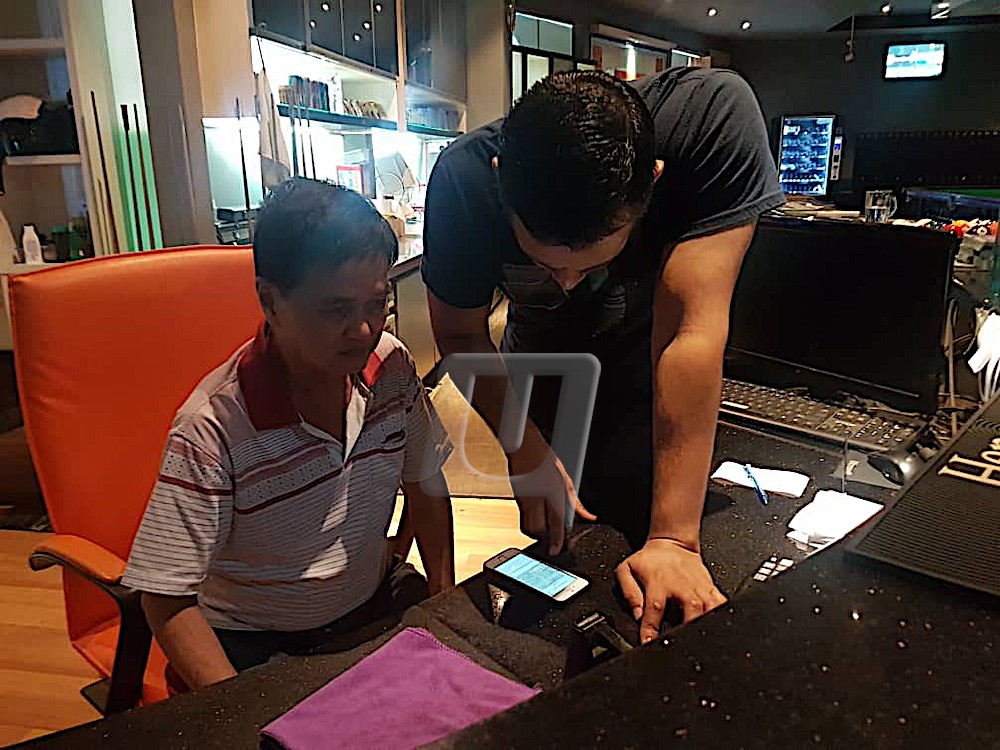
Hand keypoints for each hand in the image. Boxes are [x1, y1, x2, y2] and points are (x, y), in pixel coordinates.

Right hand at [507, 435, 596, 554]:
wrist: (525, 447)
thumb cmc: (545, 459)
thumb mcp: (567, 480)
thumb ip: (576, 503)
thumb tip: (587, 517)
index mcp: (552, 492)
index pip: (555, 522)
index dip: (556, 540)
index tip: (556, 551)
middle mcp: (536, 498)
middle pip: (537, 529)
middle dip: (545, 536)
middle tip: (553, 534)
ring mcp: (524, 499)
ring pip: (527, 526)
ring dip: (536, 530)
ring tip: (544, 526)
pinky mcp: (516, 499)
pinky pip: (522, 517)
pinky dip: (530, 521)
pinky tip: (537, 514)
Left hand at [616, 538, 726, 643]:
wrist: (672, 543)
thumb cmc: (650, 560)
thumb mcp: (627, 569)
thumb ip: (629, 592)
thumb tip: (637, 614)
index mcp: (659, 584)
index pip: (655, 611)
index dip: (651, 630)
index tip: (649, 643)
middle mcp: (682, 588)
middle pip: (690, 614)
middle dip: (686, 632)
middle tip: (680, 646)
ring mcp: (699, 588)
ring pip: (709, 611)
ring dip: (705, 627)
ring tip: (700, 640)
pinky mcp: (710, 588)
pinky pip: (721, 604)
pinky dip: (722, 616)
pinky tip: (719, 627)